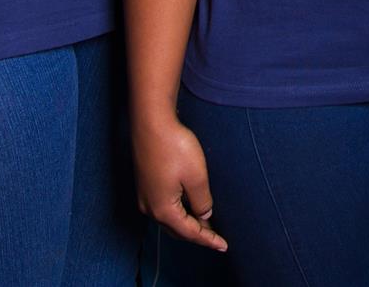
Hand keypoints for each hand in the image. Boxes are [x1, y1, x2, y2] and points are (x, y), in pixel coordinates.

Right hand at [133, 113, 226, 251]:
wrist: (151, 123)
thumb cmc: (174, 147)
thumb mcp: (197, 177)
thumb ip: (202, 201)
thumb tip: (204, 215)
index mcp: (163, 210)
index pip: (189, 233)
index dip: (208, 240)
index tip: (224, 246)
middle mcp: (149, 208)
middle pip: (177, 230)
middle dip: (198, 235)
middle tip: (217, 239)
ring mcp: (144, 196)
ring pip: (169, 219)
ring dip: (187, 224)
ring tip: (206, 226)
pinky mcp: (145, 184)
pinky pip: (164, 208)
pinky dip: (179, 213)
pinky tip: (190, 208)